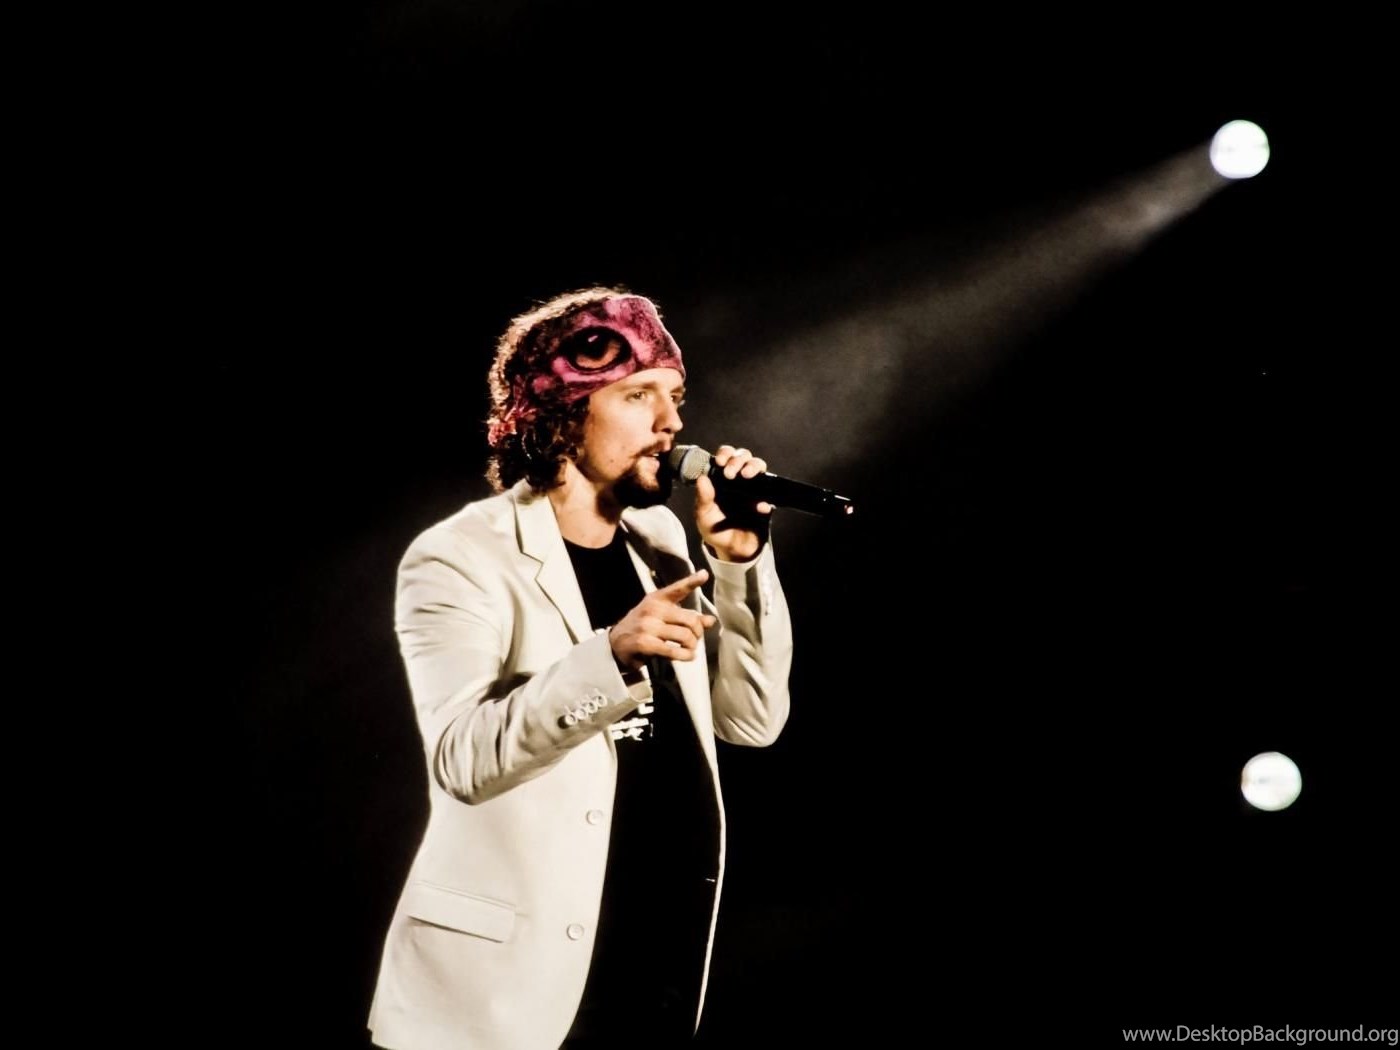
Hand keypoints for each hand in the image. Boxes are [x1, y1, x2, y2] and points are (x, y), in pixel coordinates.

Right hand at [609, 570, 716, 670]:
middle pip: (690, 619)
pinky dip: (685, 655)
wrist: (616, 643)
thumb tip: (710, 620)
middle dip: (698, 632)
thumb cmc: (644, 628)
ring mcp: (647, 626)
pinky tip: (688, 656)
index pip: (677, 589)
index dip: (692, 581)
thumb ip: (686, 617)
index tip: (704, 574)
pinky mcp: (645, 643)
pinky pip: (673, 651)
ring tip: (690, 649)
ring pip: (684, 636)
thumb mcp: (662, 617)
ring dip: (692, 646)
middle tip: (696, 638)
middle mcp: (652, 609)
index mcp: (657, 599)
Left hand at [695, 445, 773, 561]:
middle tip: (731, 473)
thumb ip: (702, 499)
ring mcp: (753, 488)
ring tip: (747, 476)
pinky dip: (766, 497)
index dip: (725, 454)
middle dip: (738, 459)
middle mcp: (739, 479)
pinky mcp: (766, 501)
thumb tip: (702, 479)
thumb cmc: (715, 530)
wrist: (733, 550)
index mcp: (721, 479)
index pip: (726, 456)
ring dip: (753, 466)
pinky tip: (759, 507)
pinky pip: (770, 492)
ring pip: (758, 466)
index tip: (720, 462)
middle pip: (743, 456)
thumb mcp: (703, 517)